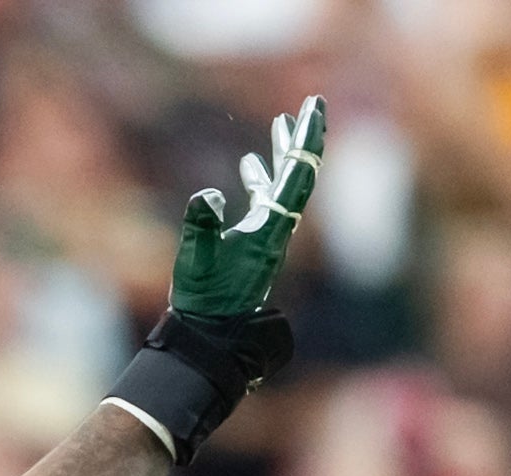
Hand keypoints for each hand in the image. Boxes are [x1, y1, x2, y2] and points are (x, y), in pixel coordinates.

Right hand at [173, 97, 324, 320]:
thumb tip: (208, 196)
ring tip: (282, 123)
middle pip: (301, 175)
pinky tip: (250, 165)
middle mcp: (278, 231)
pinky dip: (263, 179)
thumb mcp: (196, 261)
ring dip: (284, 154)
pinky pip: (267, 203)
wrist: (211, 337)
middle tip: (314, 104)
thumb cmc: (203, 302)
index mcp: (271, 230)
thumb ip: (200, 225)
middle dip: (305, 138)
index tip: (314, 106)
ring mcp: (269, 238)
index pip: (297, 174)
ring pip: (285, 186)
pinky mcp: (255, 246)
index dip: (305, 139)